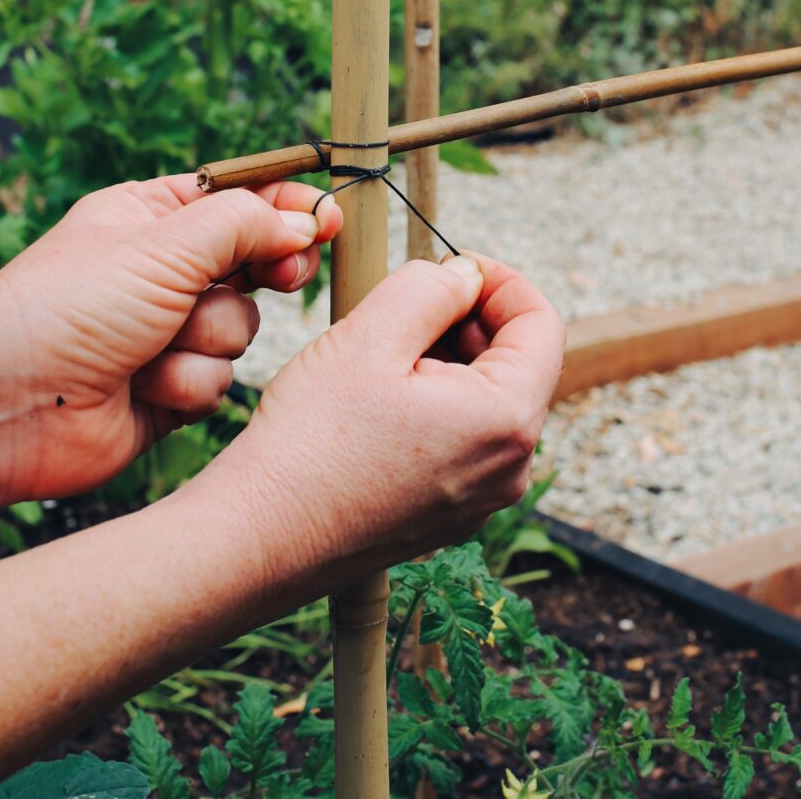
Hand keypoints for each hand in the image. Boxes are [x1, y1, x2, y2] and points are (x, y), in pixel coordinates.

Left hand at [0, 175, 342, 500]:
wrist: (9, 406)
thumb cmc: (66, 309)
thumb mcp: (161, 246)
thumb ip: (244, 224)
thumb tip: (304, 220)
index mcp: (150, 219)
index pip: (237, 199)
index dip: (287, 205)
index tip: (330, 216)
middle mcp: (162, 274)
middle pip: (254, 264)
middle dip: (262, 276)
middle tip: (281, 278)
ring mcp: (168, 333)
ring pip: (241, 328)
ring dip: (206, 340)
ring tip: (152, 347)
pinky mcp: (171, 388)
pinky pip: (219, 381)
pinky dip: (188, 385)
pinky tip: (144, 389)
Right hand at [204, 253, 564, 581]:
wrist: (260, 537)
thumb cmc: (309, 441)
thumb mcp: (370, 335)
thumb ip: (432, 286)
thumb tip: (466, 276)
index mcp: (506, 419)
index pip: (540, 322)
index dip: (499, 279)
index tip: (450, 263)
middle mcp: (511, 467)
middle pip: (519, 362)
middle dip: (469, 320)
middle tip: (403, 305)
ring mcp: (483, 498)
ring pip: (488, 400)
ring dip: (449, 361)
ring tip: (381, 357)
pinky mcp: (451, 514)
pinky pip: (465, 440)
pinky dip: (436, 405)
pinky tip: (378, 403)